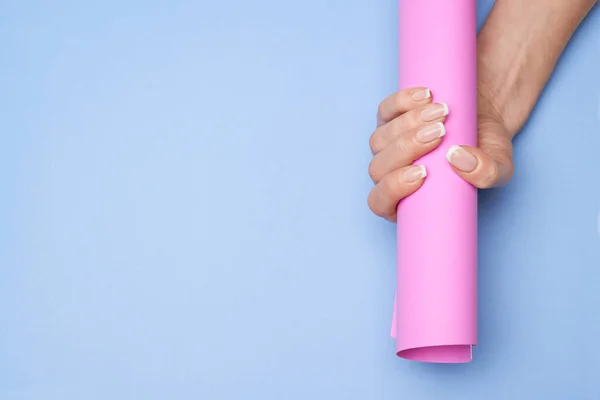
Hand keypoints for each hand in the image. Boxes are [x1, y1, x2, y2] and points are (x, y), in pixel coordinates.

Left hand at [367, 87, 514, 221]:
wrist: (486, 117)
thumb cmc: (486, 152)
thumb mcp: (499, 168)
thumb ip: (487, 173)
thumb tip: (457, 158)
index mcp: (407, 198)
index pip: (382, 203)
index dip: (393, 189)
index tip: (423, 172)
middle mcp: (391, 173)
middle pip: (379, 168)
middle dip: (407, 149)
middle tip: (441, 133)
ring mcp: (387, 145)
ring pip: (380, 140)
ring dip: (408, 124)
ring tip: (443, 112)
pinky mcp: (389, 117)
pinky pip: (385, 111)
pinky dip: (401, 103)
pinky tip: (426, 96)